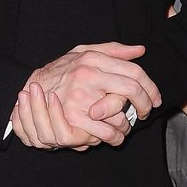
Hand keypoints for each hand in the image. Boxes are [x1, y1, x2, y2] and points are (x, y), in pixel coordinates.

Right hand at [26, 42, 159, 127]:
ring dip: (129, 125)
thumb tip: (140, 50)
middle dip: (145, 105)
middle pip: (132, 91)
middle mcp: (88, 76)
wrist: (31, 88)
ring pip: (121, 115)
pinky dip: (114, 137)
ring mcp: (80, 98)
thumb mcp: (84, 52)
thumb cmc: (61, 70)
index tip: (155, 97)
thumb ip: (112, 50)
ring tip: (128, 126)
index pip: (134, 71)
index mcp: (93, 59)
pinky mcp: (73, 119)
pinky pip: (105, 132)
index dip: (150, 86)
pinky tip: (115, 136)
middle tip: (146, 113)